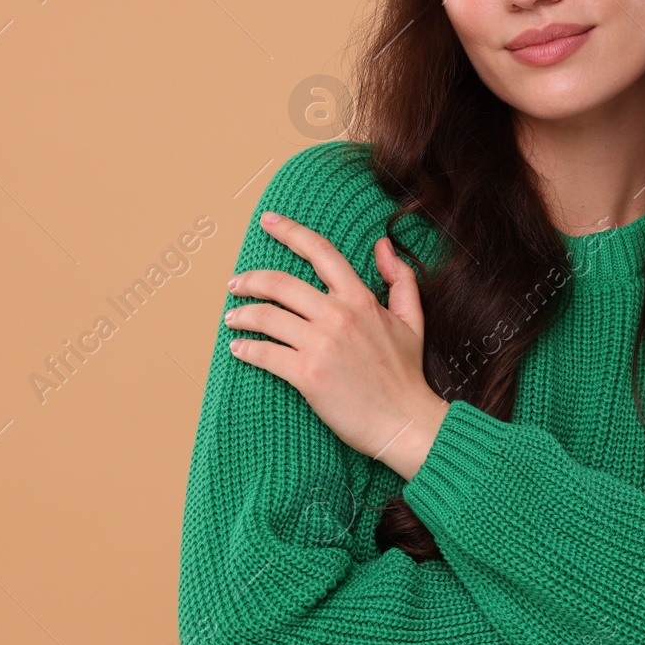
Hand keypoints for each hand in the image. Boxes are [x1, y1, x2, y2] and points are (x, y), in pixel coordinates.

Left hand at [225, 210, 449, 480]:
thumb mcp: (412, 319)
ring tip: (232, 318)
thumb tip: (383, 245)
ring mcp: (321, 345)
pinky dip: (246, 349)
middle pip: (281, 284)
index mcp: (360, 300)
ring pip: (267, 317)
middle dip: (250, 280)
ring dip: (242, 314)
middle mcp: (338, 316)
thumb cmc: (407, 375)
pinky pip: (264, 353)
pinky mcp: (307, 374)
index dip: (290, 231)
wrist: (405, 422)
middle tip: (235, 283)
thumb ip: (400, 278)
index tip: (268, 221)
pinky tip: (238, 349)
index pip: (320, 252)